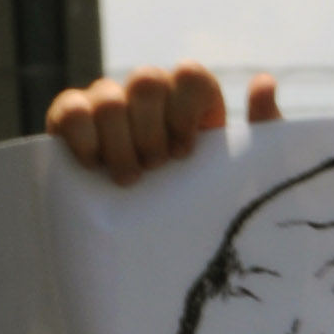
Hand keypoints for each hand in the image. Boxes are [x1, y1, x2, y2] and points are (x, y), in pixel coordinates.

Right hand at [45, 64, 278, 190]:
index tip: (185, 153)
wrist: (156, 258)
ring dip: (119, 140)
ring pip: (108, 96)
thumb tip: (264, 81)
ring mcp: (107, 108)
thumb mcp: (242, 176)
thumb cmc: (202, 209)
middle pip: (146, 80)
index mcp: (190, 104)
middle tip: (155, 170)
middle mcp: (148, 98)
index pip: (189, 75)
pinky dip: (80, 131)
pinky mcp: (71, 125)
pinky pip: (69, 107)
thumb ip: (263, 131)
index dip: (185, 110)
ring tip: (128, 180)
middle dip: (150, 130)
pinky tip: (93, 163)